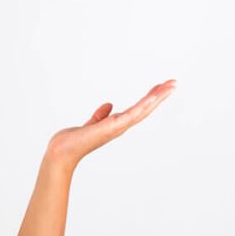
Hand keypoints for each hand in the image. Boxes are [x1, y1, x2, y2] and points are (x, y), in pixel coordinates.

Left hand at [46, 79, 176, 169]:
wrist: (61, 152)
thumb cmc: (73, 142)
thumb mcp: (90, 124)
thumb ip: (99, 116)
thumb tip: (108, 105)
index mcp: (116, 124)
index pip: (137, 109)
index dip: (150, 98)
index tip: (161, 87)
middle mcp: (119, 126)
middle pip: (145, 109)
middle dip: (159, 96)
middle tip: (174, 83)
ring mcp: (117, 127)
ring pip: (142, 110)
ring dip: (157, 98)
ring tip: (170, 86)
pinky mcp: (112, 127)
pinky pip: (131, 114)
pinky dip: (143, 106)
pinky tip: (153, 96)